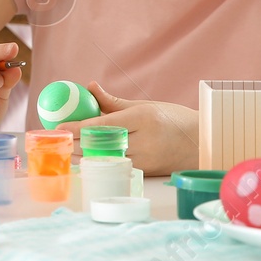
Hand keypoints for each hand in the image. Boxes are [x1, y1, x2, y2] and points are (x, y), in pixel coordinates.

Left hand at [59, 81, 198, 174]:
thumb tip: (89, 87)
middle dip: (75, 143)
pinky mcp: (146, 173)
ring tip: (65, 149)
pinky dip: (99, 163)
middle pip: (101, 145)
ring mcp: (146, 160)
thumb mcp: (145, 106)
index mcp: (143, 119)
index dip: (78, 127)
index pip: (103, 125)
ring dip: (84, 156)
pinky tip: (85, 159)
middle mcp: (144, 141)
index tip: (60, 126)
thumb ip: (114, 102)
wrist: (203, 144)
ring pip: (106, 160)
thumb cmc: (174, 120)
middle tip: (57, 139)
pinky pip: (117, 167)